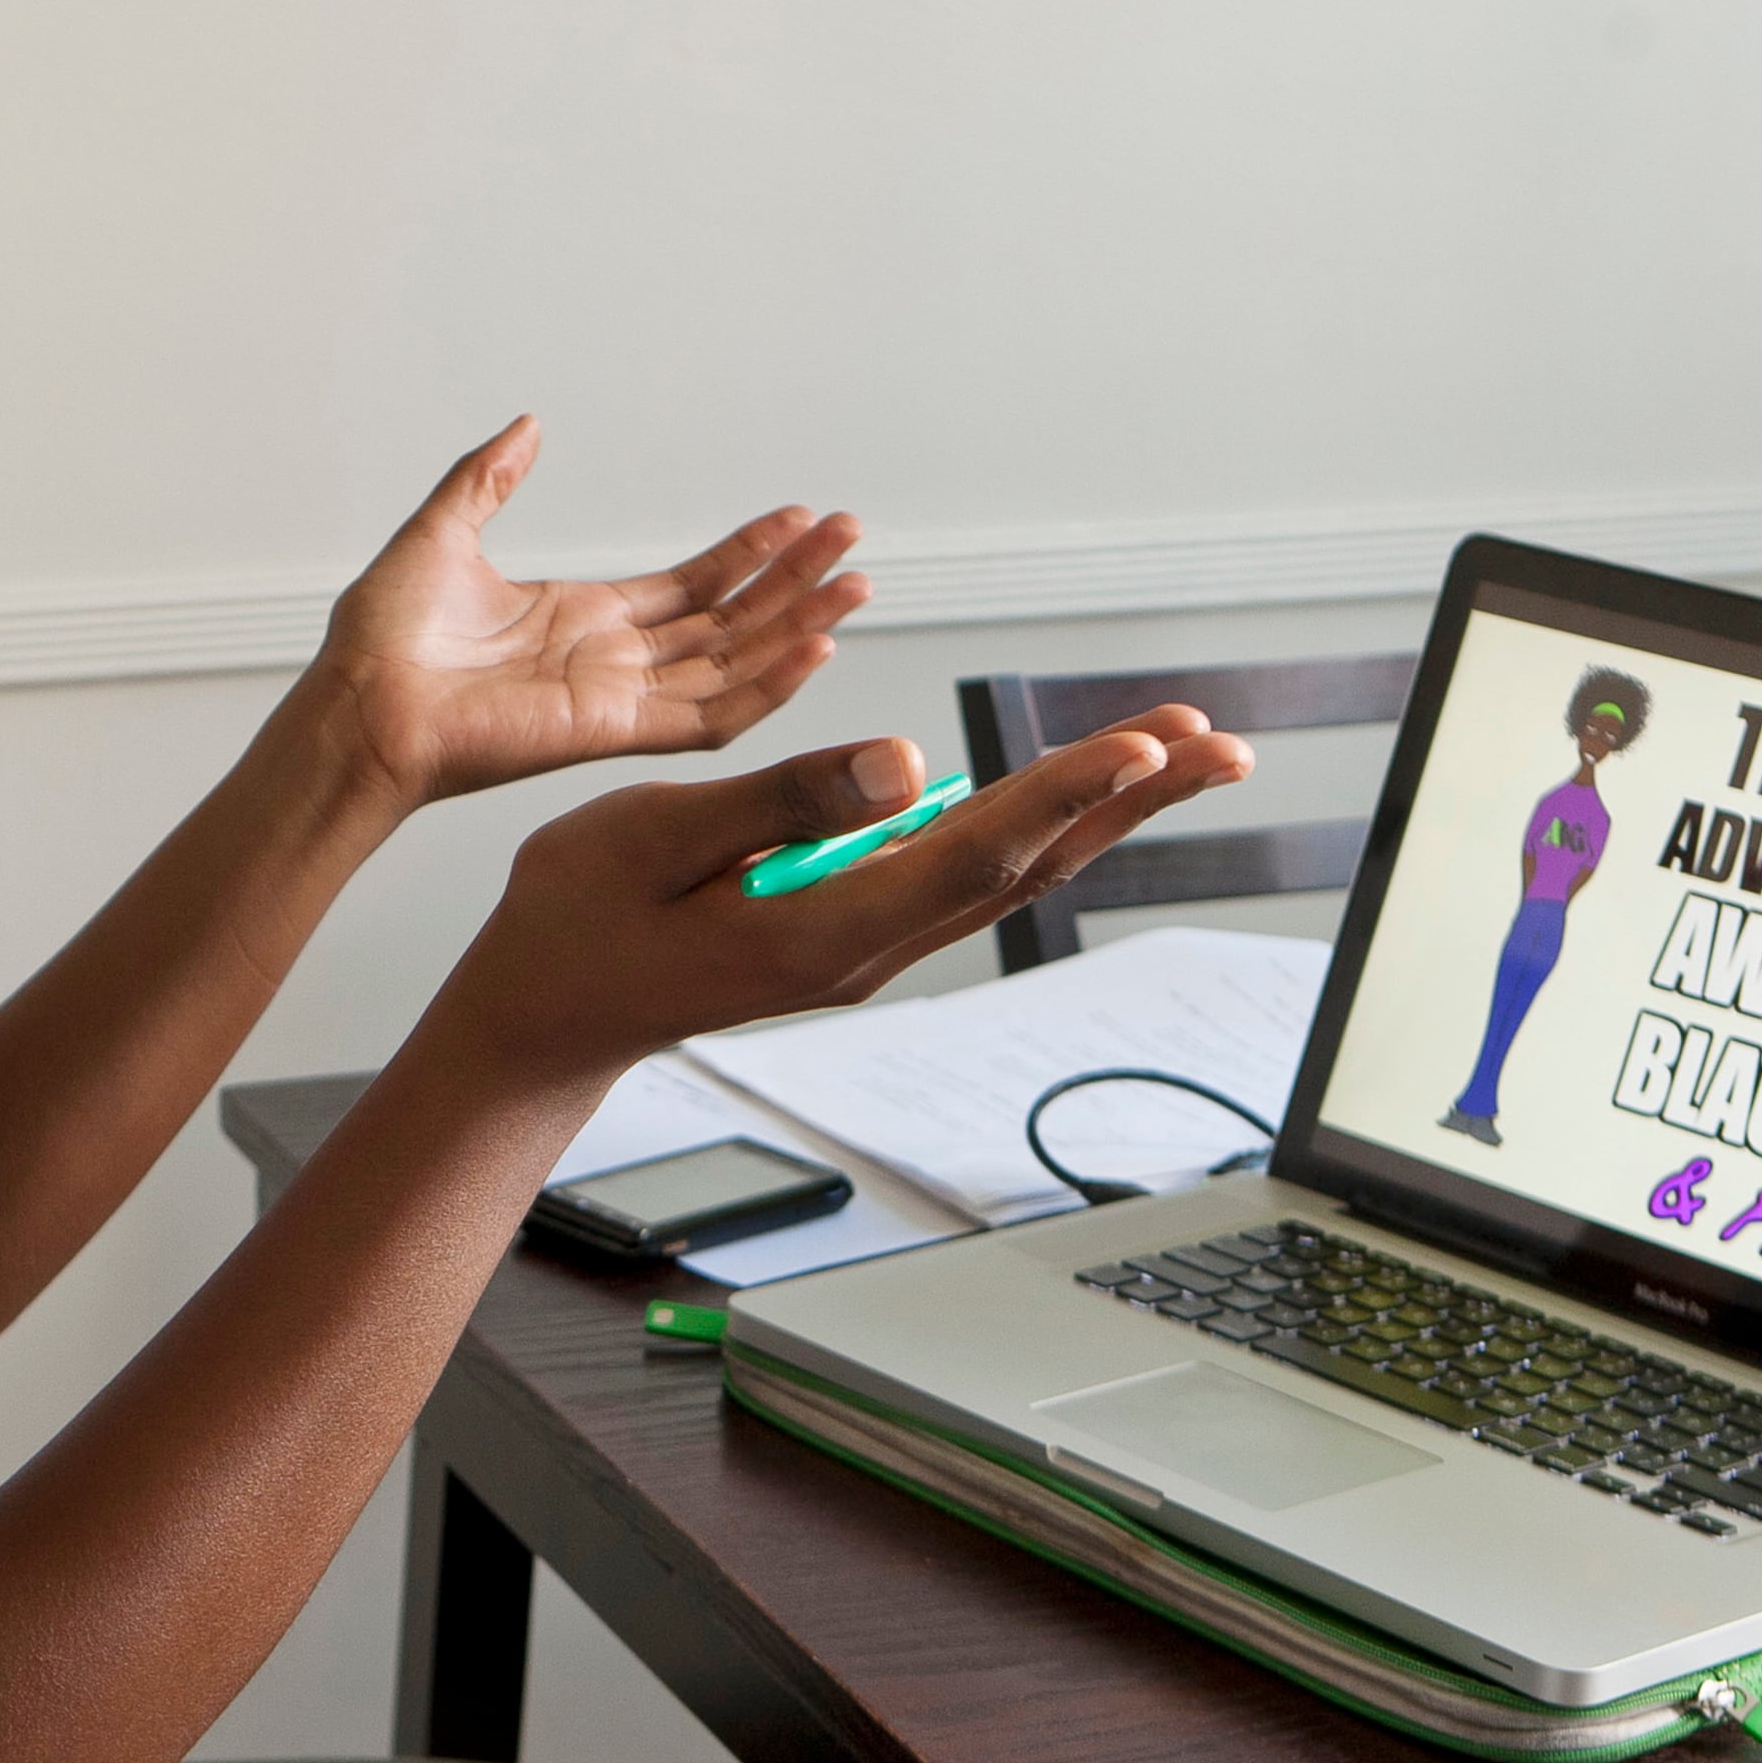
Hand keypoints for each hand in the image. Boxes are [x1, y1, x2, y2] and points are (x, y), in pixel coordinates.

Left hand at [315, 416, 870, 809]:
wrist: (358, 705)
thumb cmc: (381, 641)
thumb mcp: (443, 531)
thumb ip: (490, 478)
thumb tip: (527, 426)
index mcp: (580, 617)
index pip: (690, 587)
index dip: (747, 553)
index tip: (796, 518)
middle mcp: (612, 660)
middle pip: (730, 620)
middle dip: (793, 580)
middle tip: (850, 539)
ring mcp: (619, 699)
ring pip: (736, 664)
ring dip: (798, 626)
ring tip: (854, 583)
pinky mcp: (614, 732)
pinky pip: (711, 715)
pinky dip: (767, 686)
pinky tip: (815, 648)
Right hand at [438, 708, 1256, 1079]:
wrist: (542, 1019)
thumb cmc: (574, 923)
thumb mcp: (656, 836)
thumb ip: (784, 798)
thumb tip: (908, 764)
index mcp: (819, 929)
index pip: (971, 848)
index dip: (1066, 793)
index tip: (1146, 745)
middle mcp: (864, 947)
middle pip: (1022, 864)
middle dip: (1127, 799)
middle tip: (1219, 743)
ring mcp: (864, 946)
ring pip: (1007, 871)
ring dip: (1100, 813)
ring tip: (1180, 754)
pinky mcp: (850, 932)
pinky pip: (965, 874)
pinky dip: (1035, 827)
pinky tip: (1072, 796)